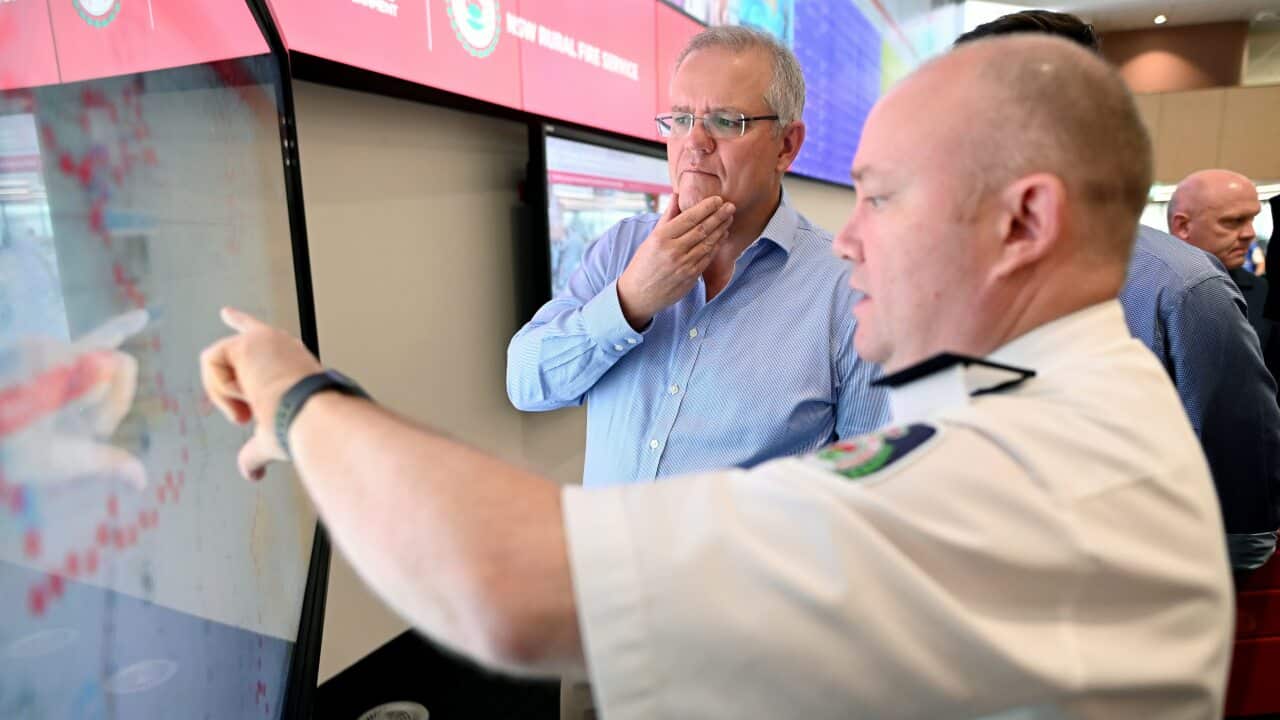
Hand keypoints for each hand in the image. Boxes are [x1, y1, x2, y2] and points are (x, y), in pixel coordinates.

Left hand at [199, 307, 321, 480]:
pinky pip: (213, 363)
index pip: (261, 337)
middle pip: (237, 338)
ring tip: (250, 408)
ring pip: (220, 364)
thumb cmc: (302, 428)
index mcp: (291, 363)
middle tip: (248, 412)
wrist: (312, 418)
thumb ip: (255, 452)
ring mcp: (265, 339)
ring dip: (227, 394)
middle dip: (231, 383)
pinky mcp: (247, 341)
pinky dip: (221, 388)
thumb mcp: (272, 438)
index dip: (240, 322)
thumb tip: (252, 472)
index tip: (225, 312)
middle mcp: (281, 345)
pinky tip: (245, 397)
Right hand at [616, 194, 733, 328]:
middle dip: (718, 216)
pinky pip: (708, 258)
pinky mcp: (690, 277)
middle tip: (730, 206)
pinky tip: (722, 236)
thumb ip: (667, 216)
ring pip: (708, 243)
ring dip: (721, 229)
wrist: (639, 295)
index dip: (706, 207)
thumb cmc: (643, 263)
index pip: (689, 218)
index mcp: (661, 238)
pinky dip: (717, 245)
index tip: (717, 199)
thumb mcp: (651, 237)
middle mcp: (673, 251)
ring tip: (729, 218)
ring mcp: (683, 265)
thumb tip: (677, 194)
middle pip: (702, 229)